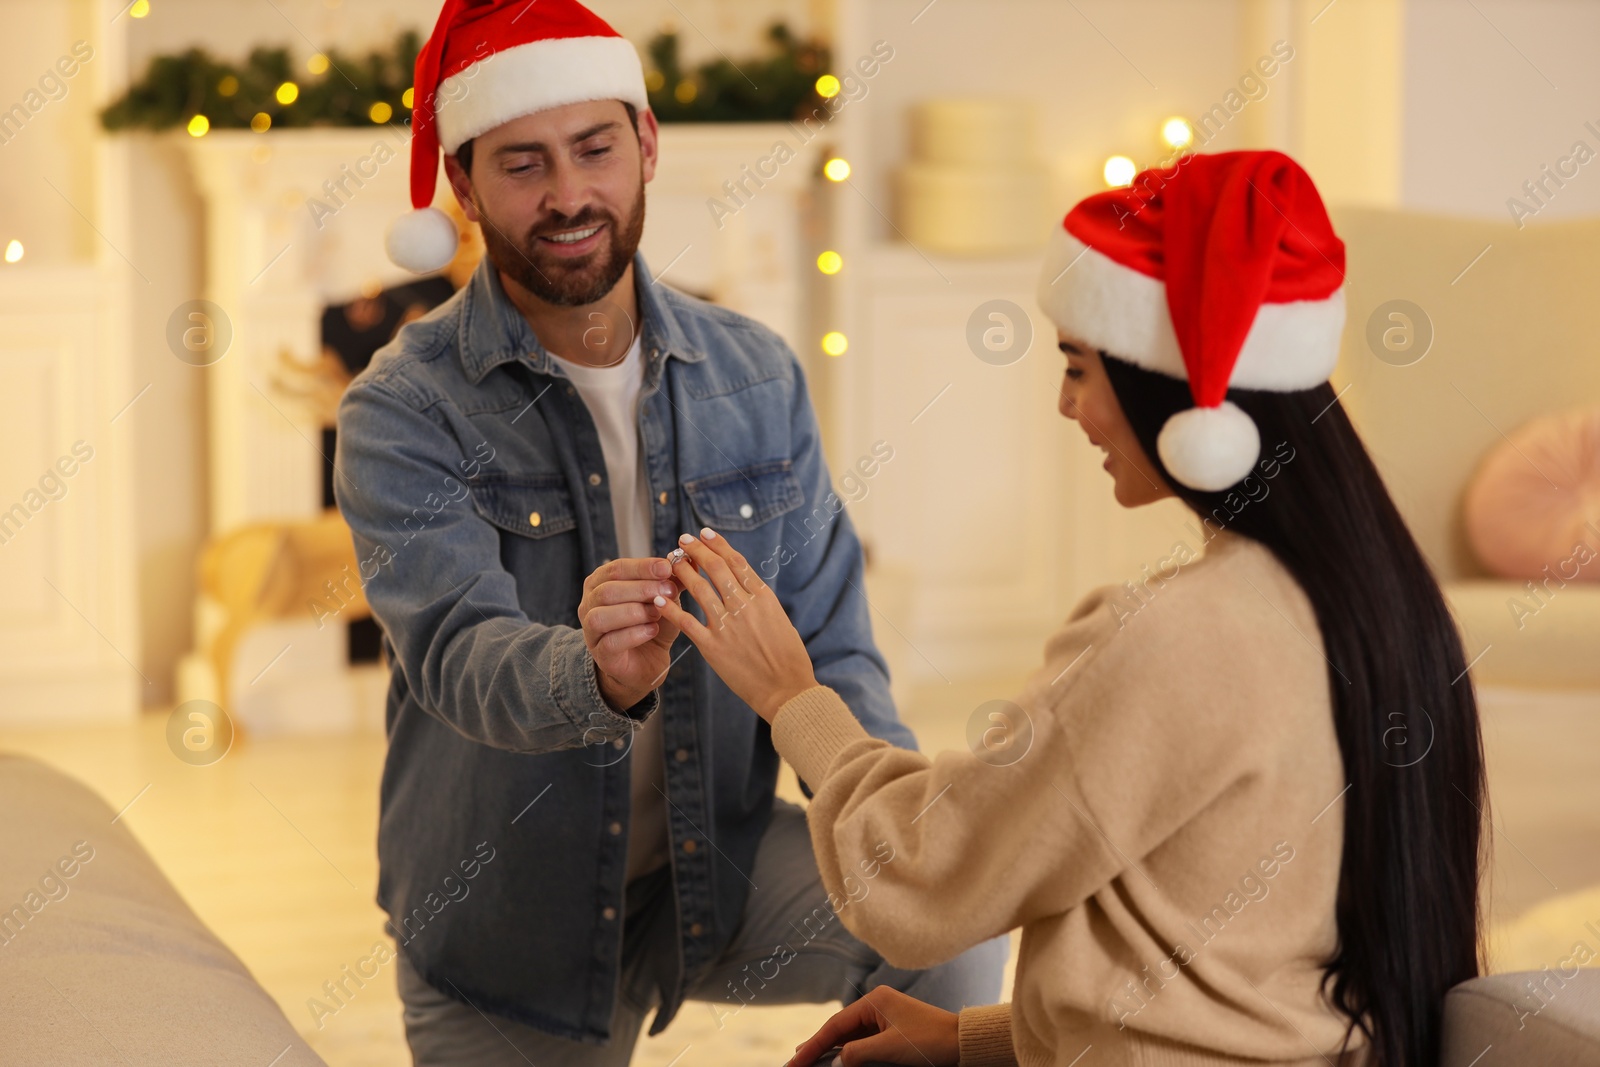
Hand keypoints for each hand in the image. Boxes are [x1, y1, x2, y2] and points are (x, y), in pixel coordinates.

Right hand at [577, 557, 682, 711]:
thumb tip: (688, 559)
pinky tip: (652, 630)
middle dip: (641, 589)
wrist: (648, 661)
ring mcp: (591, 630)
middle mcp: (590, 603)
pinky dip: (634, 634)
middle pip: (608, 590)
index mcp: (601, 582)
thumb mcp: (665, 599)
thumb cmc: (652, 623)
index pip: (617, 568)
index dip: (642, 567)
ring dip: (635, 612)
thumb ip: (671, 580)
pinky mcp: (600, 654)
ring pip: (602, 616)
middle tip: (669, 592)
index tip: (667, 567)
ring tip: (658, 612)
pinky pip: (611, 642)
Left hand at [653, 528, 817, 721]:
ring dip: (682, 572)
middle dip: (696, 550)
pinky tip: (659, 599)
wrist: (787, 690)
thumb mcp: (780, 620)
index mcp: (763, 597)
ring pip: (698, 589)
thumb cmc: (789, 658)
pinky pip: (686, 622)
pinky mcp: (712, 647)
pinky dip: (671, 608)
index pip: (736, 562)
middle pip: (715, 569)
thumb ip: (760, 602)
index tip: (704, 533)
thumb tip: (745, 586)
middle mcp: (745, 606)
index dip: (717, 545)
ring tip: (671, 561)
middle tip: (683, 540)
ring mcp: (727, 625)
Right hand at [789, 986, 959, 1066]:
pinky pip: (862, 1041)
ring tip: (807, 1062)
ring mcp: (884, 1017)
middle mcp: (877, 1005)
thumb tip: (836, 1061)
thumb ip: (858, 1053)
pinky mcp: (892, 1030)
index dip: (813, 1045)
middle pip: (839, 1028)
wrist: (963, 1042)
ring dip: (831, 1050)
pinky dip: (848, 1052)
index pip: (835, 1026)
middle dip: (817, 1046)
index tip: (795, 1062)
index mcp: (875, 1001)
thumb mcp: (890, 1049)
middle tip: (794, 1063)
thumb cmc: (931, 1041)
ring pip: (849, 1035)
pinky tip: (836, 1060)